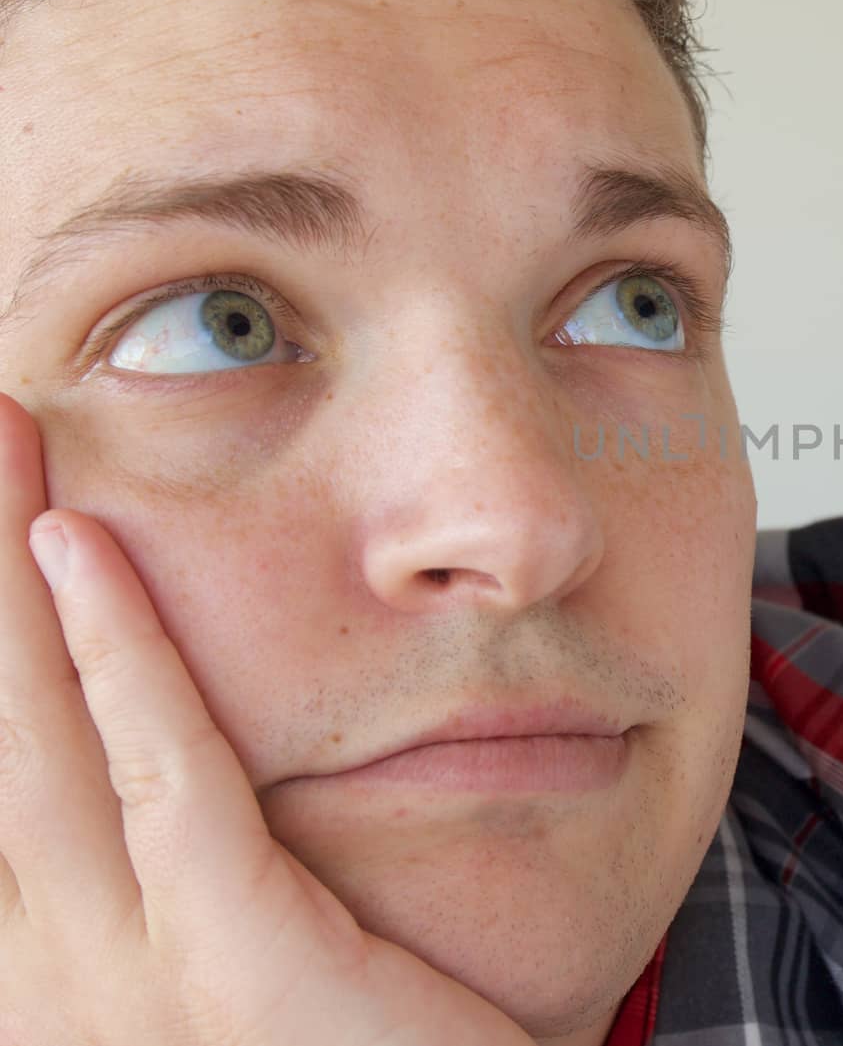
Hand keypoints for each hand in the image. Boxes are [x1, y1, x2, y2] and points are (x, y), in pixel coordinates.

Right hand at [0, 393, 537, 1045]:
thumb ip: (175, 857)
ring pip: (35, 739)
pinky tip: (88, 550)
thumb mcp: (233, 958)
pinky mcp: (235, 972)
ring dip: (8, 574)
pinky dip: (116, 657)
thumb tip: (145, 747)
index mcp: (51, 966)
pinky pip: (164, 784)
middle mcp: (48, 981)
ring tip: (2, 436)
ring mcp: (124, 991)